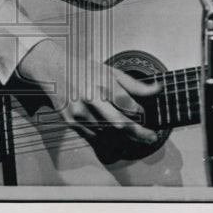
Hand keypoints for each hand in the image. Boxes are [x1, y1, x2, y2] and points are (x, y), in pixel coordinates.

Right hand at [16, 39, 160, 148]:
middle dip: (139, 135)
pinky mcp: (72, 122)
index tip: (148, 118)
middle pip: (120, 124)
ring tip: (135, 139)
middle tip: (151, 138)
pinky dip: (108, 142)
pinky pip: (94, 138)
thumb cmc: (85, 70)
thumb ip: (134, 84)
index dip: (142, 114)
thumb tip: (157, 89)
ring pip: (108, 135)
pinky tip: (118, 141)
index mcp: (103, 82)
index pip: (128, 104)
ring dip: (125, 140)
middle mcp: (91, 98)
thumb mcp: (110, 71)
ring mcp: (80, 112)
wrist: (55, 70)